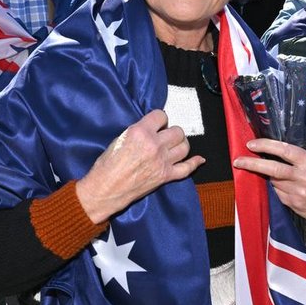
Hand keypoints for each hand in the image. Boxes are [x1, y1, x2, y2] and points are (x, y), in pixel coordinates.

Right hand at [76, 109, 204, 223]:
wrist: (106, 188)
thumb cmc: (107, 164)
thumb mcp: (120, 138)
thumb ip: (138, 131)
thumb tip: (151, 129)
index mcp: (141, 132)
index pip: (161, 115)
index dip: (159, 119)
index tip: (157, 124)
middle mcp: (154, 145)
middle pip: (177, 131)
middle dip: (172, 131)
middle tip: (164, 136)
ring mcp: (162, 161)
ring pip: (184, 146)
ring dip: (181, 144)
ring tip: (175, 145)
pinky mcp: (166, 176)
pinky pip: (187, 168)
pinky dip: (194, 163)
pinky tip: (199, 159)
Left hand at [232, 138, 305, 224]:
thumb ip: (297, 159)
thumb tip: (272, 152)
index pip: (284, 150)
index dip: (265, 146)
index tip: (251, 144)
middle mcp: (303, 177)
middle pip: (272, 169)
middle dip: (252, 164)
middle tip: (238, 161)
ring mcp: (298, 192)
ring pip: (273, 181)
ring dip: (268, 177)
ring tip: (271, 174)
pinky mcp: (294, 204)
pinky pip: (277, 193)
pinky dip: (276, 188)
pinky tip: (284, 187)